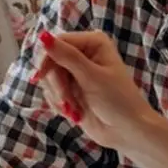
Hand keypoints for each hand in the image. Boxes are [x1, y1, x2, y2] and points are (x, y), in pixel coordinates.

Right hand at [32, 29, 159, 152]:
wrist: (127, 132)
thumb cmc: (118, 101)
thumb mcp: (92, 77)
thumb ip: (67, 56)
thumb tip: (43, 36)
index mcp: (93, 43)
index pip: (58, 42)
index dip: (47, 59)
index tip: (39, 77)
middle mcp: (83, 54)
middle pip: (50, 62)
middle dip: (57, 86)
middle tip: (67, 104)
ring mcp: (76, 73)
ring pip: (49, 79)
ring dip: (60, 98)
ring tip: (75, 111)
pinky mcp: (71, 91)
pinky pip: (52, 93)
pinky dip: (60, 105)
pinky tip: (75, 114)